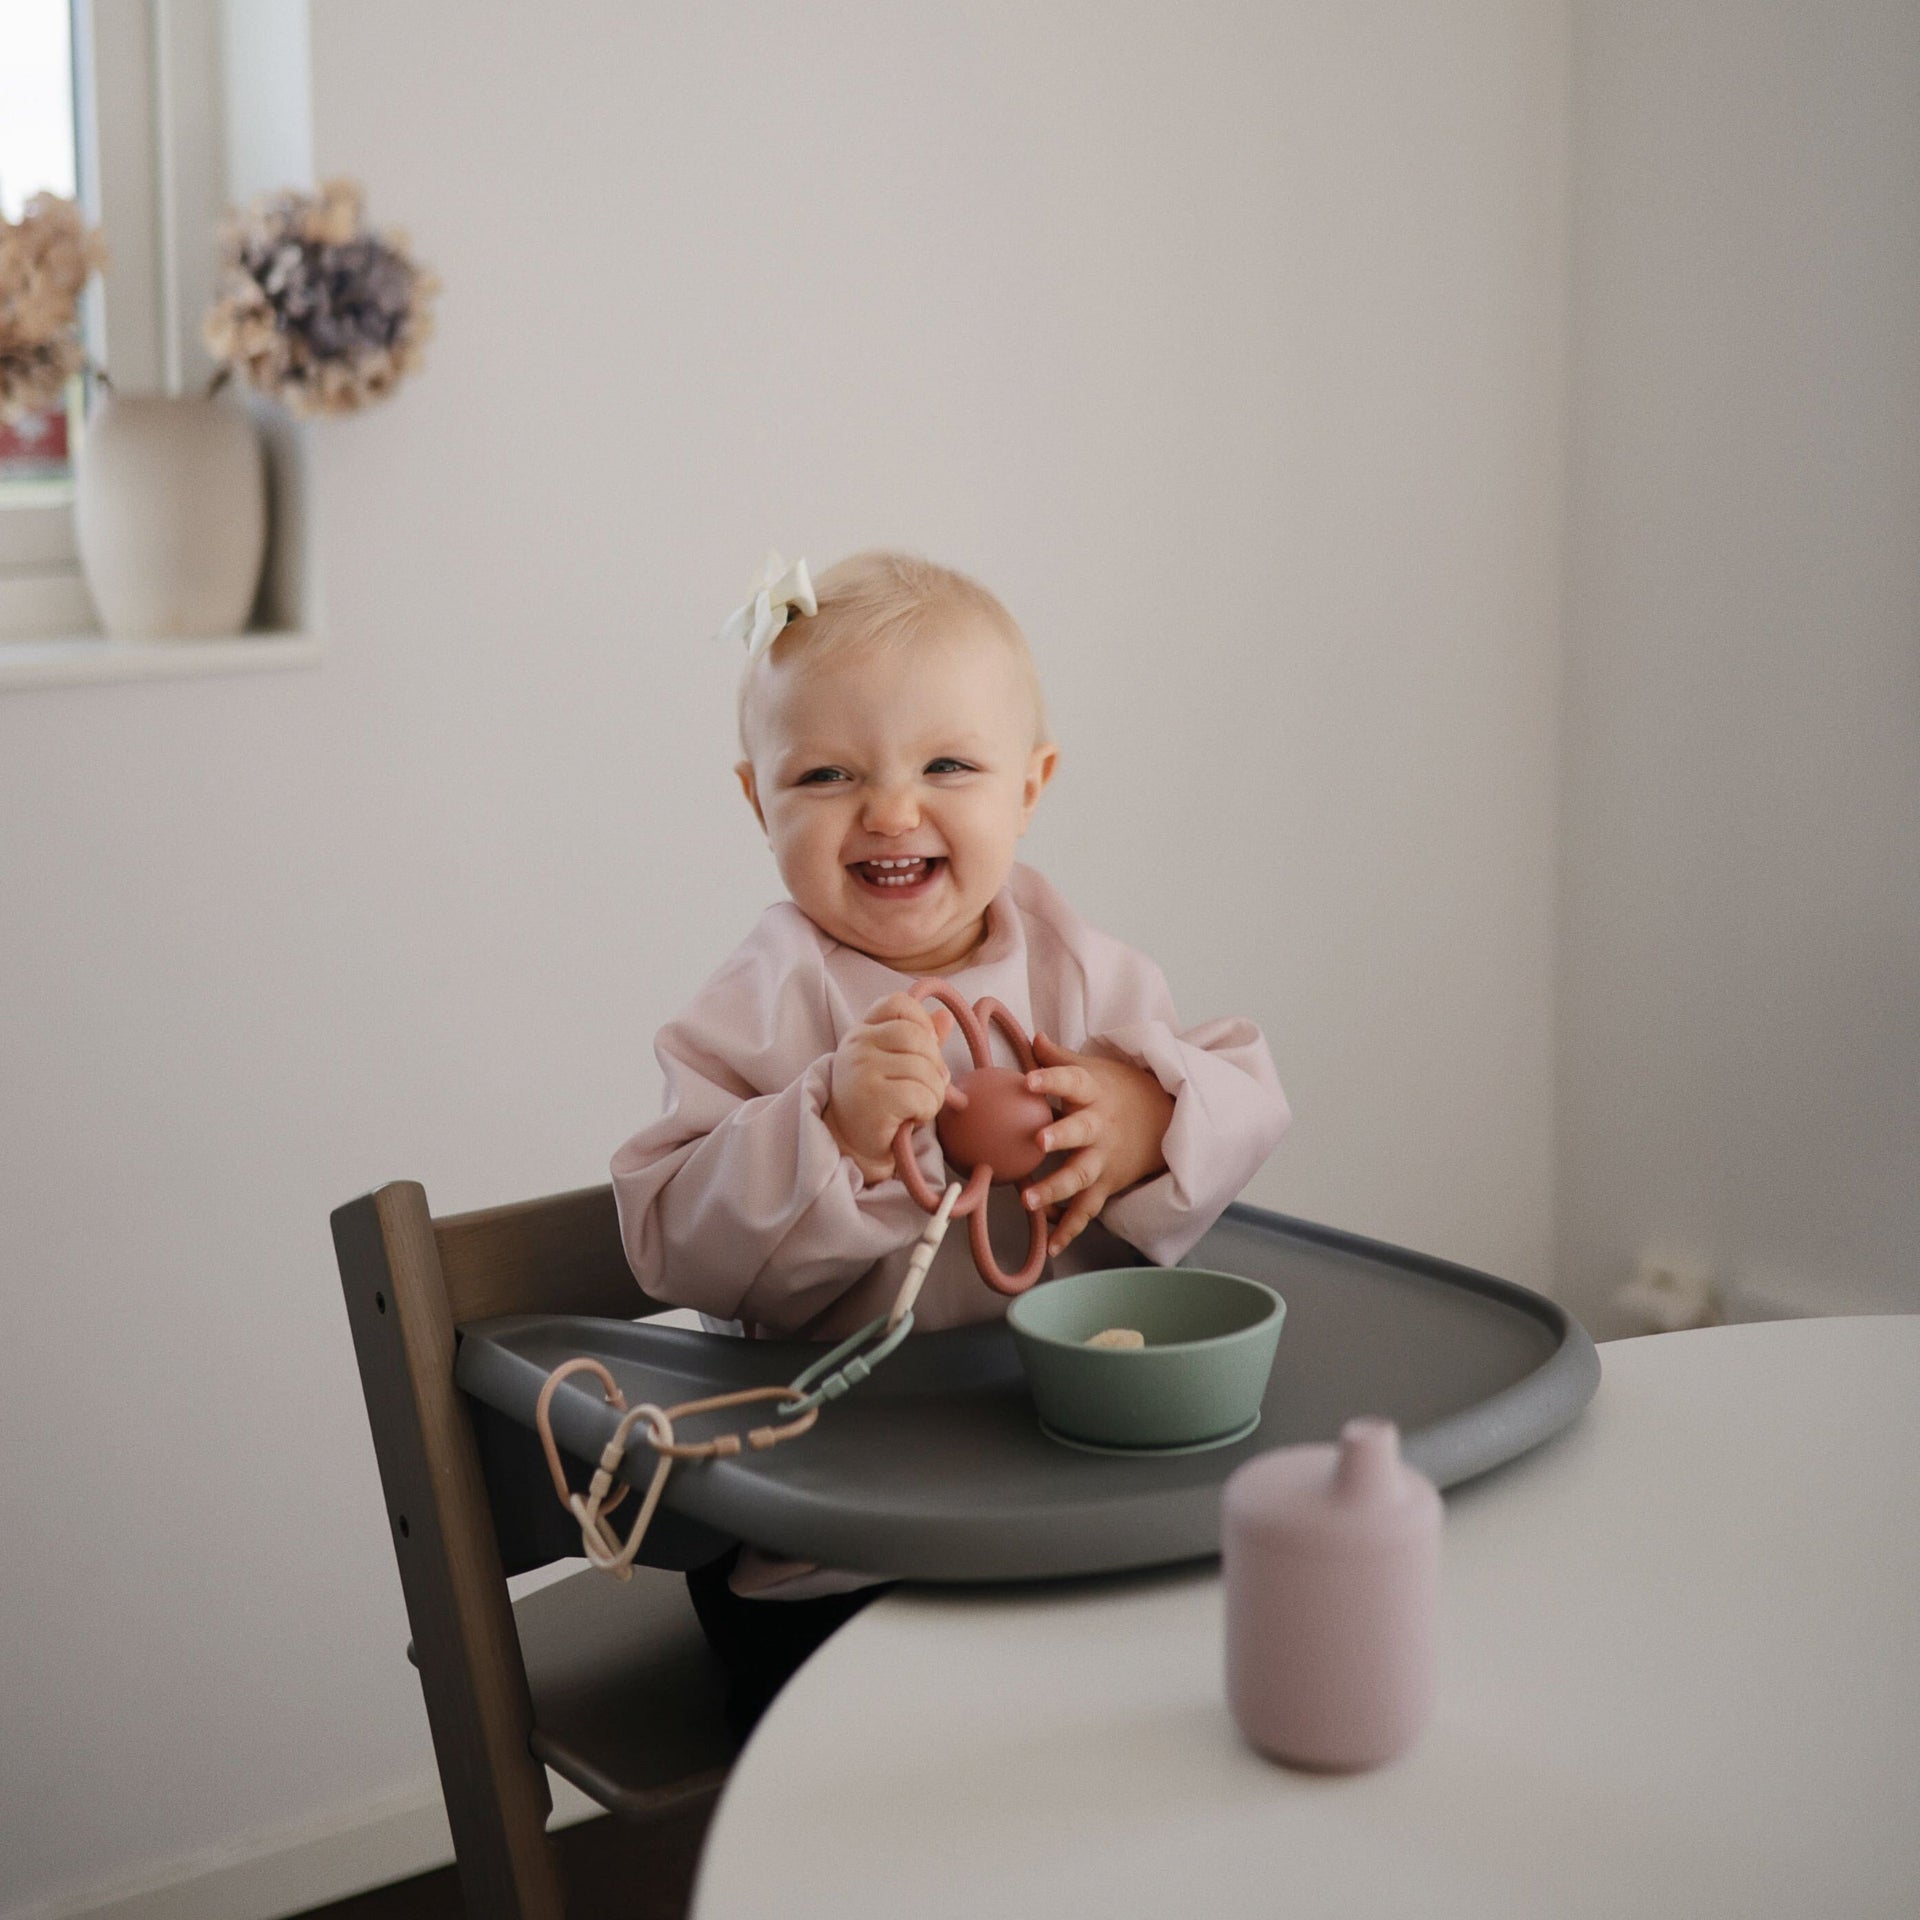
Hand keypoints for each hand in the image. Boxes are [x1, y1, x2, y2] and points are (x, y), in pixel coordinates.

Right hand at [823, 994, 959, 1183]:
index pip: (899, 1003)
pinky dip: (927, 1110)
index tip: (924, 1049)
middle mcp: (857, 1044)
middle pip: (919, 1038)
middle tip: (926, 1087)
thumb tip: (944, 1016)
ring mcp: (862, 1070)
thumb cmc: (878, 1100)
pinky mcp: (872, 1099)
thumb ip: (920, 1038)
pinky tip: (912, 1117)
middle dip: (935, 1066)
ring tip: (918, 1106)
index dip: (922, 1022)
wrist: (852, 1143)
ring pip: (925, 1069)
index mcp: (862, 1030)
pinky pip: (921, 1095)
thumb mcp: (895, 1063)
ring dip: (934, 1094)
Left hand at [1020, 1032, 1174, 1255]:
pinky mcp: (1108, 1184)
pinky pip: (1088, 1210)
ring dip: (1055, 1190)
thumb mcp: (1096, 1068)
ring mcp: (1105, 1159)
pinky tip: (1050, 1247)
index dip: (1052, 1079)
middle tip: (1039, 1141)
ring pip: (1081, 1176)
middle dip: (1061, 1136)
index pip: (1073, 1081)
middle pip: (1081, 1132)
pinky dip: (1070, 1229)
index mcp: (1095, 1093)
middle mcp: (1100, 1127)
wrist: (1169, 1119)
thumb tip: (1031, 1036)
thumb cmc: (1121, 1090)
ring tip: (1028, 1202)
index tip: (1029, 1079)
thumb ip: (1060, 1057)